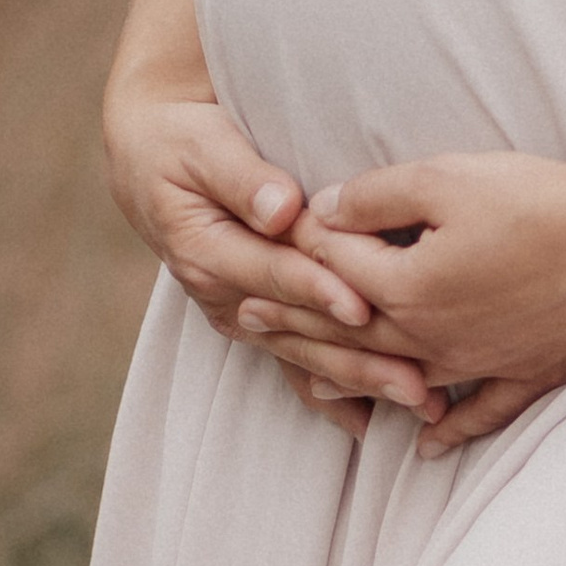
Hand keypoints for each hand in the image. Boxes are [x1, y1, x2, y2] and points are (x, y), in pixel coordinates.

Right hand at [99, 74, 438, 436]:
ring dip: (360, 381)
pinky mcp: (254, 318)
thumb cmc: (181, 143)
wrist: (149, 159)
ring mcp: (239, 313)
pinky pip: (294, 361)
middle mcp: (224, 295)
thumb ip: (243, 177)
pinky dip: (330, 392)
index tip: (363, 307)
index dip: (319, 291)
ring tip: (416, 400)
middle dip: (359, 358)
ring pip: (304, 354)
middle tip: (416, 382)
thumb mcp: (203, 147)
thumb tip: (281, 207)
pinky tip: (365, 422)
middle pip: (300, 331)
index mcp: (208, 252)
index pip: (275, 275)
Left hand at [247, 147, 565, 461]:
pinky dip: (448, 429)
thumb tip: (325, 211)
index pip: (335, 269)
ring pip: (400, 380)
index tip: (260, 245)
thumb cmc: (538, 199)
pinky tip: (425, 446)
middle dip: (297, 324)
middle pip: (352, 333)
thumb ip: (379, 194)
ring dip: (349, 379)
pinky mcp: (529, 373)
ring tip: (308, 381)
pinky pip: (478, 412)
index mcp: (408, 287)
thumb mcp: (448, 177)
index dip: (298, 251)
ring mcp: (482, 363)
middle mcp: (434, 337)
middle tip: (247, 322)